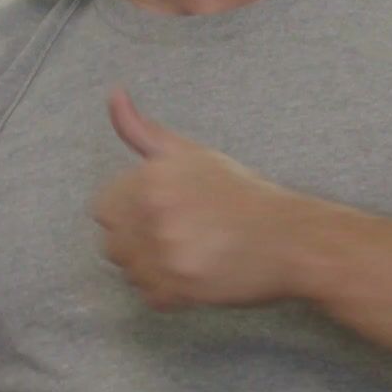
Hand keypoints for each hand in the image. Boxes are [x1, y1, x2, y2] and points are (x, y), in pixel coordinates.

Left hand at [92, 87, 313, 309]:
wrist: (288, 238)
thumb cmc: (240, 194)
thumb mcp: (190, 152)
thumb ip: (143, 130)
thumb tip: (114, 93)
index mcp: (150, 179)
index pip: (103, 209)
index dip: (129, 214)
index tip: (158, 215)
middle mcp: (153, 215)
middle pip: (112, 244)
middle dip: (138, 243)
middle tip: (177, 236)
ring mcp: (166, 254)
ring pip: (130, 272)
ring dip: (151, 269)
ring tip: (187, 254)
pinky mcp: (180, 289)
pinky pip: (150, 297)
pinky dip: (169, 293)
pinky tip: (195, 273)